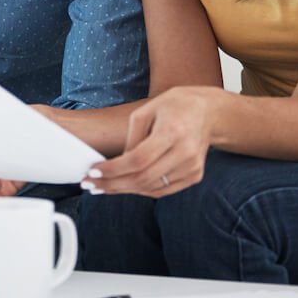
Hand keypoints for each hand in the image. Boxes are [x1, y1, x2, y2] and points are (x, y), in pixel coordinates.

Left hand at [85, 86, 218, 197]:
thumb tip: (116, 164)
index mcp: (173, 132)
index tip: (93, 172)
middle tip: (90, 184)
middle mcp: (185, 153)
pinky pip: (162, 190)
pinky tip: (124, 185)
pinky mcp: (194, 176)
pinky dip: (140, 190)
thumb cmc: (173, 106)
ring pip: (151, 188)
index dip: (113, 170)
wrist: (207, 112)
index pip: (138, 160)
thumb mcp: (147, 111)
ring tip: (102, 187)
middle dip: (112, 184)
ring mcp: (192, 167)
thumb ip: (131, 138)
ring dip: (123, 190)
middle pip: (143, 178)